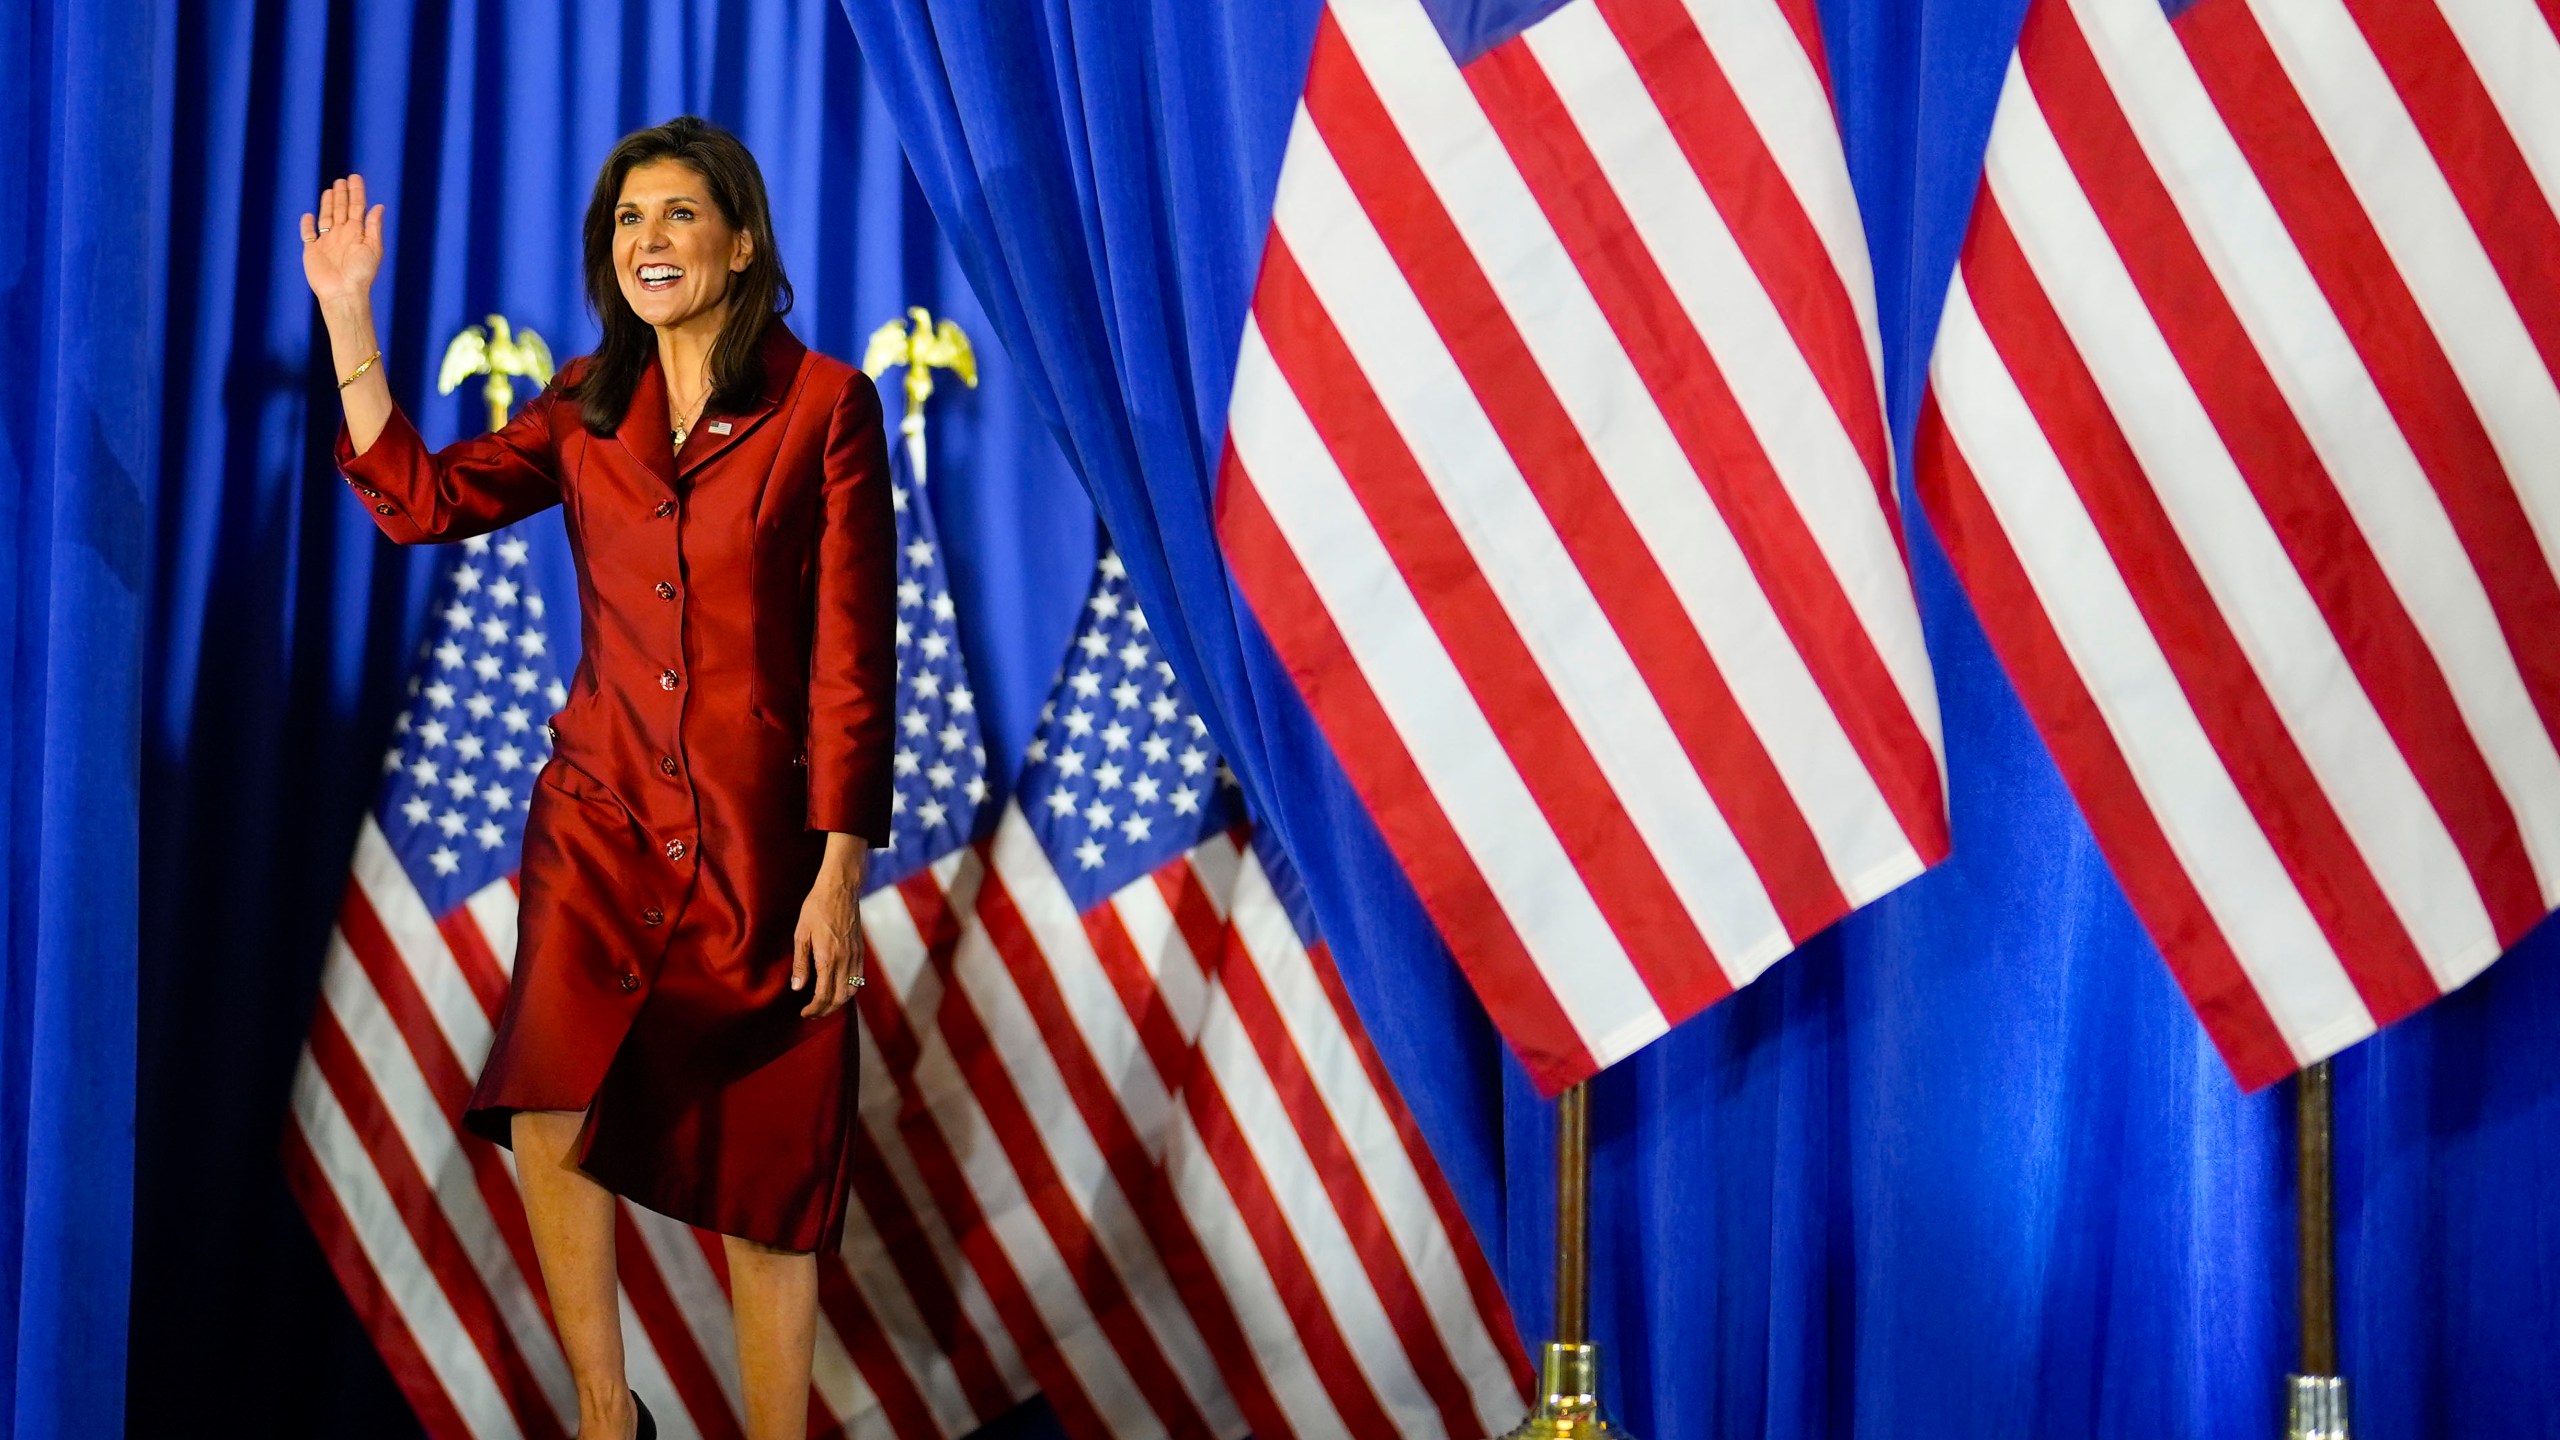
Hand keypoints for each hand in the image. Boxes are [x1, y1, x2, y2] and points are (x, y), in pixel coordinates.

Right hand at [300, 174, 384, 308]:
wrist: (343, 292)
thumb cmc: (361, 273)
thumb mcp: (372, 248)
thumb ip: (373, 226)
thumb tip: (379, 206)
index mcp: (357, 233)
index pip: (356, 207)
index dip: (356, 192)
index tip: (355, 177)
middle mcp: (342, 235)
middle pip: (341, 209)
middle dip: (342, 194)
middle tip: (342, 180)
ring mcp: (327, 242)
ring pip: (326, 217)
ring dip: (328, 204)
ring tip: (330, 190)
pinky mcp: (312, 251)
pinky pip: (308, 235)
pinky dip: (307, 226)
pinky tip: (308, 215)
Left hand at [792, 839, 869, 1017]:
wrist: (840, 889)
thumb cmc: (816, 909)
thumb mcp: (801, 934)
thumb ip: (800, 963)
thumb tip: (797, 988)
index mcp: (828, 958)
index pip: (823, 995)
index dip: (814, 1009)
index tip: (804, 1013)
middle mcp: (845, 961)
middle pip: (839, 998)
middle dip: (825, 1010)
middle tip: (811, 1013)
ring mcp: (855, 957)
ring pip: (851, 991)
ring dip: (838, 1003)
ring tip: (824, 1004)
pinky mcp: (861, 951)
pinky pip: (858, 979)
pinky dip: (848, 990)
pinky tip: (837, 988)